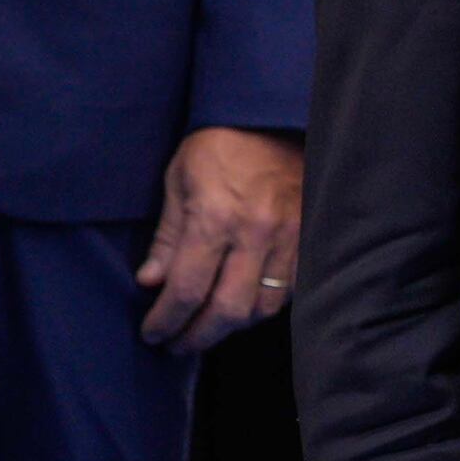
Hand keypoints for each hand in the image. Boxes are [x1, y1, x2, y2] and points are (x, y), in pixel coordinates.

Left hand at [138, 127, 303, 350]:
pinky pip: (289, 291)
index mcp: (215, 217)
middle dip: (197, 337)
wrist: (271, 116)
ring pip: (262, 308)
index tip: (153, 333)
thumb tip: (151, 282)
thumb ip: (167, 237)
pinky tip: (243, 303)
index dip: (166, 320)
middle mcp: (254, 233)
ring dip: (232, 326)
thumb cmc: (219, 144)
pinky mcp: (308, 238)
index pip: (187, 290)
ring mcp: (288, 238)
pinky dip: (263, 306)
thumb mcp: (178, 180)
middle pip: (227, 312)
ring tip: (209, 326)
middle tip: (177, 344)